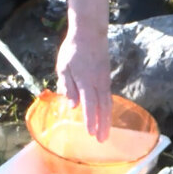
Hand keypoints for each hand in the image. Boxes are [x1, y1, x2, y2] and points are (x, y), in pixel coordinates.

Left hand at [55, 25, 112, 141]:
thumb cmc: (73, 50)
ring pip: (108, 104)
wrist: (90, 33)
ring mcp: (104, 80)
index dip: (90, 120)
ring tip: (106, 133)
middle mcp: (98, 83)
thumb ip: (68, 87)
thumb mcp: (64, 67)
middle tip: (102, 141)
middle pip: (102, 108)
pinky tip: (106, 115)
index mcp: (85, 81)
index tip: (90, 134)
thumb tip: (72, 106)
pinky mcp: (106, 77)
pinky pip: (109, 97)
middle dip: (102, 125)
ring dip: (107, 120)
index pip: (89, 105)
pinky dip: (108, 109)